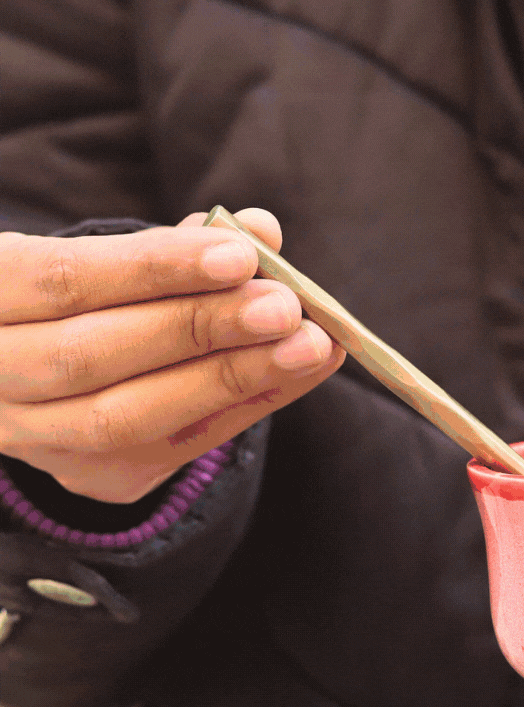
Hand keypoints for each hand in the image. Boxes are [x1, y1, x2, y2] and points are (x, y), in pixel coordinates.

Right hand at [0, 209, 344, 503]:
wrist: (41, 371)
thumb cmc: (87, 294)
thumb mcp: (110, 257)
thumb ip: (177, 243)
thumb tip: (259, 230)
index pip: (67, 280)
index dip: (153, 268)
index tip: (240, 255)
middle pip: (92, 355)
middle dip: (198, 329)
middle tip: (286, 307)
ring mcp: (31, 436)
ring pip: (124, 418)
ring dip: (228, 378)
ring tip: (308, 346)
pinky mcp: (86, 476)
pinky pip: (170, 449)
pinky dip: (242, 410)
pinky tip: (297, 374)